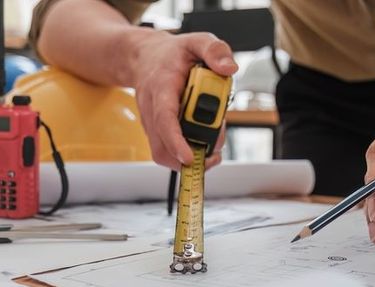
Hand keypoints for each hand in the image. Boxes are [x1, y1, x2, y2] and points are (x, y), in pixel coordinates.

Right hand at [130, 32, 237, 170]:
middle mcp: (152, 108)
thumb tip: (229, 68)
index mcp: (162, 87)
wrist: (144, 57)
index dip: (176, 141)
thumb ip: (215, 50)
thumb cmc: (171, 53)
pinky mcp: (156, 131)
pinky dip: (189, 150)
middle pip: (163, 147)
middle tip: (217, 147)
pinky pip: (169, 150)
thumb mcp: (196, 41)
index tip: (189, 157)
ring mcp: (152, 122)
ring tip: (213, 141)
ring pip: (165, 153)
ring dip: (192, 156)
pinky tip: (204, 136)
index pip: (165, 119)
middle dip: (192, 156)